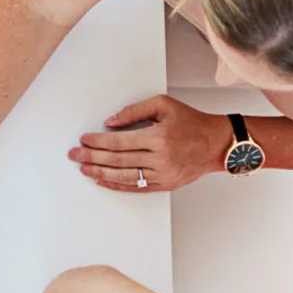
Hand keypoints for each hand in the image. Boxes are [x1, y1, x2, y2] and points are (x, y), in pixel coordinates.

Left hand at [69, 95, 231, 191]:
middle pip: (117, 160)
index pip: (119, 142)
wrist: (217, 143)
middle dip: (92, 157)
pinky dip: (117, 185)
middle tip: (75, 154)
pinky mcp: (166, 184)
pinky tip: (103, 180)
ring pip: (125, 176)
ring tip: (84, 168)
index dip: (97, 142)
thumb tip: (110, 122)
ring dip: (100, 172)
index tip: (84, 139)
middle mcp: (161, 158)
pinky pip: (137, 187)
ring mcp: (163, 174)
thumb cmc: (192, 123)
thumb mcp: (163, 105)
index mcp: (159, 137)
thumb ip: (133, 111)